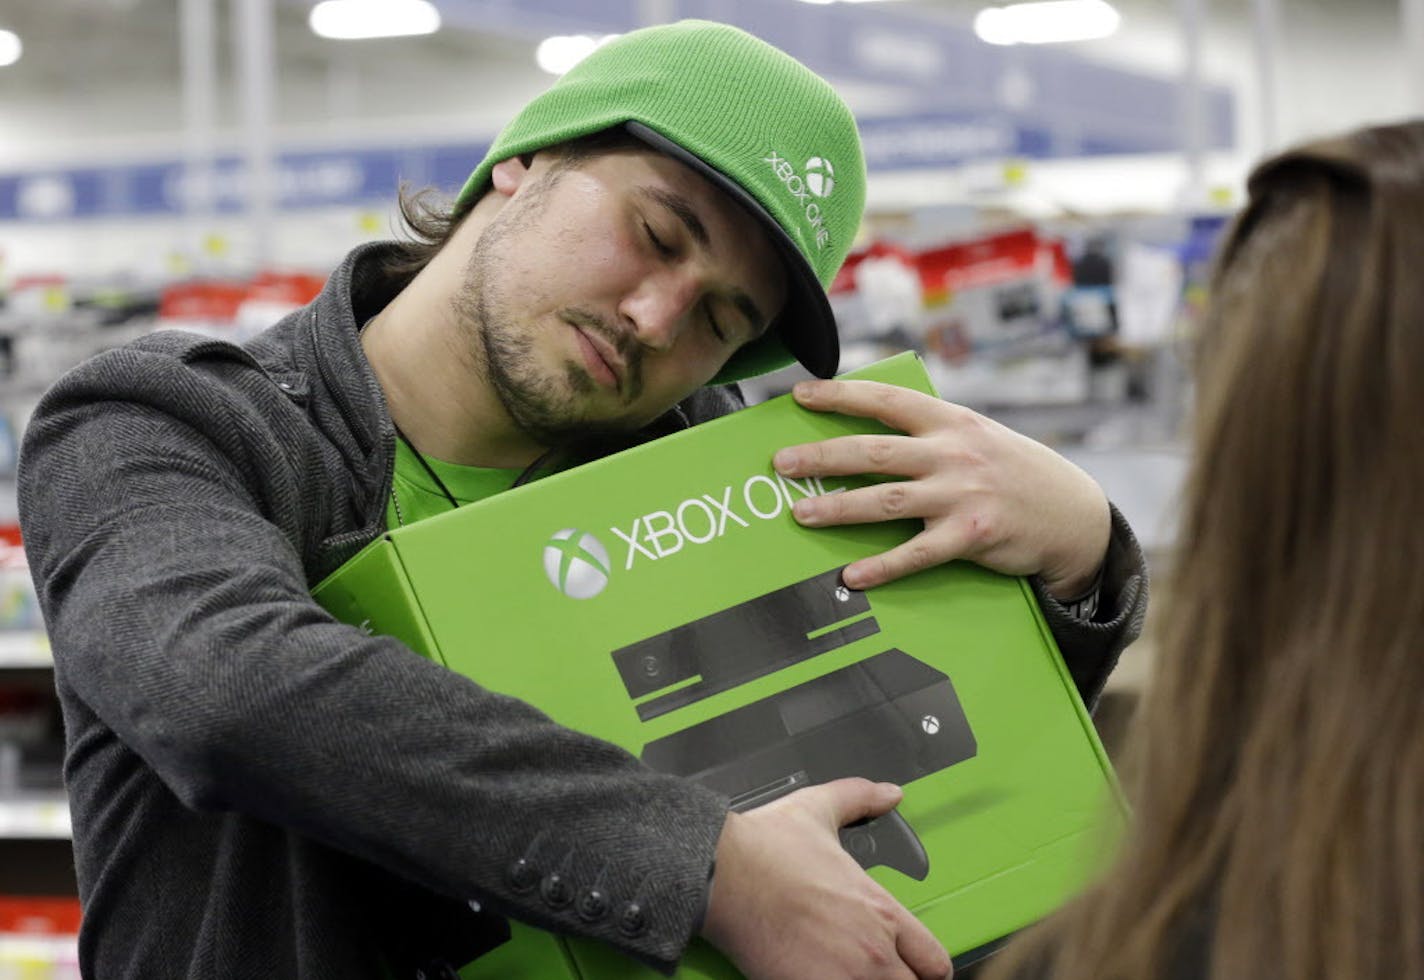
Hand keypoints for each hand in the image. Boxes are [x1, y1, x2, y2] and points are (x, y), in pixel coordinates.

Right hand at [701, 778, 950, 979]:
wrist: (721, 874)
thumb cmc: (763, 849)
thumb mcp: (819, 809)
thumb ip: (859, 798)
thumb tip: (887, 793)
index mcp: (881, 910)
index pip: (935, 961)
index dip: (926, 966)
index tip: (914, 966)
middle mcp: (872, 951)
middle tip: (878, 973)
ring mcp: (844, 979)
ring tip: (847, 976)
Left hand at [772, 379, 1109, 598]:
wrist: (1071, 512)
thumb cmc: (1011, 471)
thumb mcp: (975, 435)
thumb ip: (929, 432)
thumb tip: (870, 427)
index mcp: (949, 421)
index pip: (885, 400)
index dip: (840, 396)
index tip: (800, 395)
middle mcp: (952, 453)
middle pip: (874, 452)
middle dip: (822, 456)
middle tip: (782, 464)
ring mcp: (961, 495)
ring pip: (887, 500)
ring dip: (838, 508)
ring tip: (801, 514)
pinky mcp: (971, 536)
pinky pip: (917, 553)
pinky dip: (883, 566)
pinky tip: (852, 576)